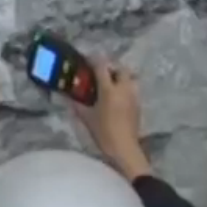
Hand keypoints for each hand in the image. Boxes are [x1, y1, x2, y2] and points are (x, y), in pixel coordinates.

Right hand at [69, 56, 152, 180]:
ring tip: (110, 85)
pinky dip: (125, 88)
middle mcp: (123, 88)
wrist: (124, 148)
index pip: (102, 66)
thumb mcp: (87, 118)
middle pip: (121, 68)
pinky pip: (132, 89)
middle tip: (101, 74)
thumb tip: (68, 96)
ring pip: (129, 78)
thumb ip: (77, 105)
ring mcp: (133, 96)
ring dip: (120, 78)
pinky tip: (117, 98)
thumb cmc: (103, 132)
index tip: (88, 59)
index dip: (94, 59)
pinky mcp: (138, 105)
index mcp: (109, 89)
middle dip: (111, 67)